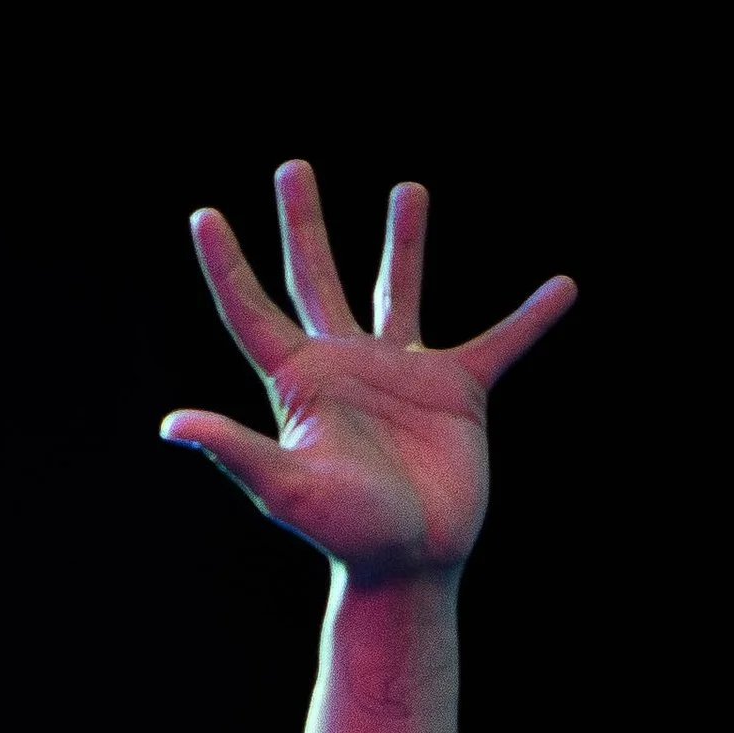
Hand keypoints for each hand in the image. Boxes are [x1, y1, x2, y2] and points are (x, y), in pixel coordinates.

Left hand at [164, 166, 574, 580]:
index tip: (203, 216)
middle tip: (293, 167)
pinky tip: (560, 288)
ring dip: (405, 241)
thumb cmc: (344, 533)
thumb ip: (235, 450)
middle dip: (303, 223)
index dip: (226, 266)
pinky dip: (531, 318)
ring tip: (409, 189)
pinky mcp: (458, 393)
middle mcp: (348, 365)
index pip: (253, 311)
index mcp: (303, 381)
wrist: (409, 565)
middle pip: (317, 278)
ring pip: (401, 290)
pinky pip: (500, 343)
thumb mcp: (287, 488)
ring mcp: (403, 374)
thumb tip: (172, 425)